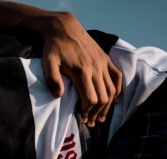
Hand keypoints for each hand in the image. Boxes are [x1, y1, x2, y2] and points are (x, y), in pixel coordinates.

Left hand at [38, 12, 121, 126]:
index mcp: (82, 71)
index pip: (91, 99)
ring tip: (102, 118)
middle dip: (97, 113)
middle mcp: (95, 68)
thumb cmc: (54, 47)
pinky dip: (118, 90)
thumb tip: (58, 96)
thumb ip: (52, 79)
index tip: (83, 118)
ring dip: (108, 106)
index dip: (88, 112)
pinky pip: (117, 77)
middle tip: (91, 123)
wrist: (65, 28)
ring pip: (112, 90)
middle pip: (103, 98)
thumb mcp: (48, 62)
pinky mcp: (106, 59)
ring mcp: (102, 63)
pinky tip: (114, 101)